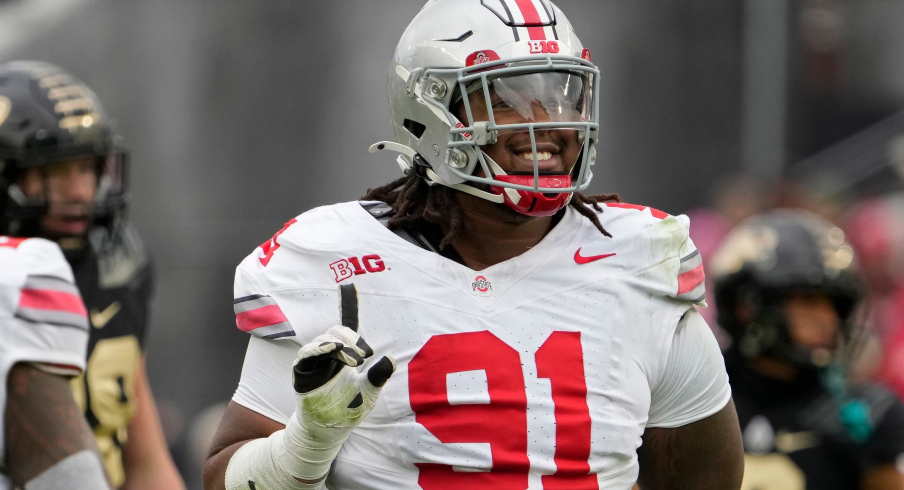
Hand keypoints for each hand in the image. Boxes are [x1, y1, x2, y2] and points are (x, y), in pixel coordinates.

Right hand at [281, 284, 395, 480]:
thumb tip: (391, 360)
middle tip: (364, 356)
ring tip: (355, 360)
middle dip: (352, 339)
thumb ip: (378, 376)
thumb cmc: (348, 410)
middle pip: (337, 331)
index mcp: (345, 354)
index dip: (348, 306)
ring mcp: (314, 362)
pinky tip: (330, 349)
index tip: (350, 286)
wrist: (329, 430)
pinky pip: (307, 355)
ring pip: (324, 340)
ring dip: (339, 345)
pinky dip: (318, 349)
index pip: (348, 326)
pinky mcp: (302, 372)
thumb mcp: (369, 393)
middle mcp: (328, 354)